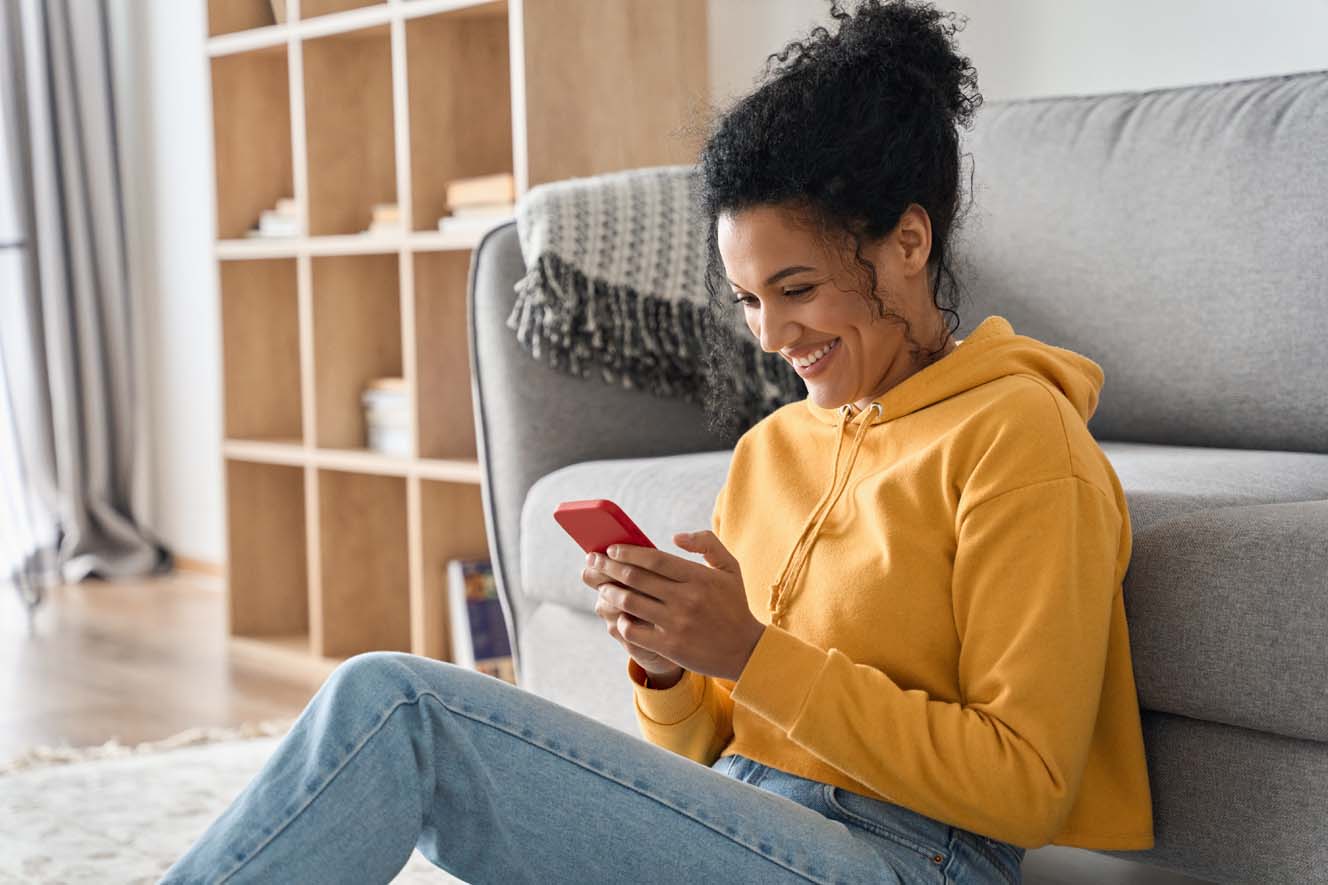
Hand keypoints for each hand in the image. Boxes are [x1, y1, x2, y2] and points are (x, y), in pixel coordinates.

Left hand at [581, 531, 765, 682]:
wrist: (746, 650)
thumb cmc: (734, 605)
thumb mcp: (730, 568)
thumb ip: (707, 543)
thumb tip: (675, 537)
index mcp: (699, 577)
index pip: (654, 558)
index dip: (628, 552)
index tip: (611, 549)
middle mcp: (686, 598)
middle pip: (635, 577)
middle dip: (608, 566)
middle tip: (593, 561)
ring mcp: (676, 623)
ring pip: (630, 602)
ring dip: (610, 592)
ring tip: (602, 587)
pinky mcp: (670, 646)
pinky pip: (633, 630)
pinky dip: (621, 621)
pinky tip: (619, 615)